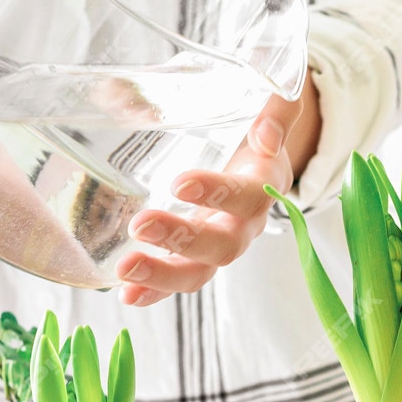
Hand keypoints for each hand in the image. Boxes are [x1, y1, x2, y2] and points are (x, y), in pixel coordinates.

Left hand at [115, 84, 320, 305]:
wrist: (259, 152)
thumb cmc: (254, 126)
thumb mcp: (267, 107)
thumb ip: (276, 108)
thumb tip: (265, 135)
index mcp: (262, 185)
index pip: (246, 195)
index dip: (217, 193)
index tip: (180, 184)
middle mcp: (244, 224)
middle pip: (223, 246)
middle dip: (182, 240)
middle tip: (141, 225)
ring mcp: (218, 245)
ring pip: (199, 272)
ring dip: (163, 275)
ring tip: (126, 270)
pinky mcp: (195, 256)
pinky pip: (178, 280)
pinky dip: (154, 292)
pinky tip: (126, 294)